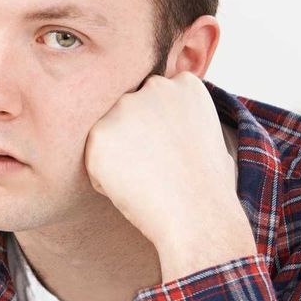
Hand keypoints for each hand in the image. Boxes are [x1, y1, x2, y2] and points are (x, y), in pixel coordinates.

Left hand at [84, 72, 255, 282]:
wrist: (197, 216)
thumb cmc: (207, 187)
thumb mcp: (207, 135)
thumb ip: (179, 116)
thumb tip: (159, 120)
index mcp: (185, 84)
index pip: (154, 99)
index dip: (159, 129)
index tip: (171, 151)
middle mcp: (153, 88)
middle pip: (128, 112)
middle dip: (134, 138)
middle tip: (156, 168)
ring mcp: (125, 108)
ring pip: (109, 134)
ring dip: (118, 156)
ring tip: (146, 178)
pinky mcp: (99, 133)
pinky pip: (93, 158)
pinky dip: (104, 178)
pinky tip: (130, 188)